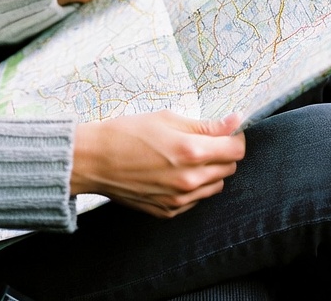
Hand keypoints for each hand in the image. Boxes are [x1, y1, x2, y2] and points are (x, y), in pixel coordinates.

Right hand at [71, 111, 244, 218]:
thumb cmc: (126, 132)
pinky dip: (192, 186)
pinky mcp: (169, 211)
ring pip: (215, 186)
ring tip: (183, 157)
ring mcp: (180, 200)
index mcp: (191, 152)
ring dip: (209, 171)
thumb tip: (235, 122)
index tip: (226, 131)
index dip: (234, 137)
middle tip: (200, 140)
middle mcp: (190, 180)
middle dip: (221, 152)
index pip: (236, 150)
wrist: (94, 160)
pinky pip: (195, 200)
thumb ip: (204, 125)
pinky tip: (170, 172)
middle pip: (229, 168)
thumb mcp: (165, 118)